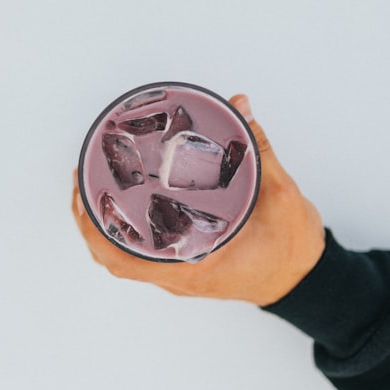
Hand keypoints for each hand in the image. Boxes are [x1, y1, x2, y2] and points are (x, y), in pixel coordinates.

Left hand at [71, 95, 324, 305]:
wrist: (308, 282)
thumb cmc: (293, 250)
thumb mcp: (283, 197)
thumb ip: (259, 151)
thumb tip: (241, 106)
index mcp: (194, 265)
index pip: (126, 258)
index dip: (95, 227)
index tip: (82, 191)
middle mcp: (179, 275)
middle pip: (113, 257)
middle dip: (89, 218)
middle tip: (81, 176)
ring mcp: (180, 275)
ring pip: (124, 257)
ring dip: (102, 225)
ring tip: (92, 184)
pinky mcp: (185, 268)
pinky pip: (141, 253)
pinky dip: (123, 230)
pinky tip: (121, 201)